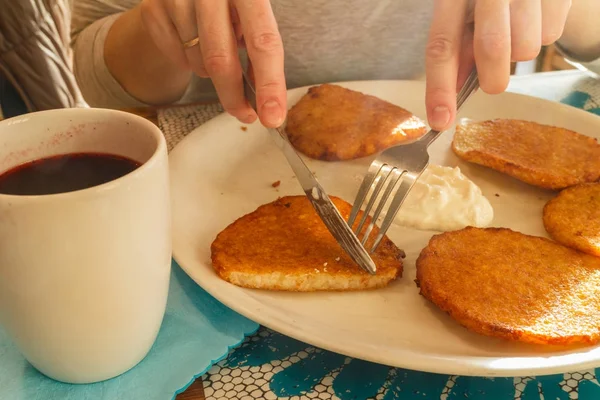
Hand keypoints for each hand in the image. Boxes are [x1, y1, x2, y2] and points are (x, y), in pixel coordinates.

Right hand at [139, 0, 286, 126]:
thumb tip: (264, 98)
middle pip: (221, 59)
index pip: (263, 42)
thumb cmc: (229, 4)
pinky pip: (176, 58)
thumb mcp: (252, 16)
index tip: (272, 117)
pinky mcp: (153, 8)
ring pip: (198, 62)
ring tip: (215, 50)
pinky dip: (189, 62)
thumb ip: (260, 48)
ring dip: (211, 72)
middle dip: (234, 96)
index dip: (270, 84)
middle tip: (245, 113)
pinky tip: (193, 43)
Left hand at [425, 0, 571, 130]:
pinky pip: (550, 36)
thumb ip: (456, 48)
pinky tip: (533, 18)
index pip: (442, 45)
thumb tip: (449, 95)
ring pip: (526, 48)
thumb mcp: (462, 12)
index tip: (441, 120)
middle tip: (492, 83)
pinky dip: (540, 36)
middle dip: (492, 77)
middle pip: (492, 47)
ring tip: (514, 30)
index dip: (440, 87)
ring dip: (518, 52)